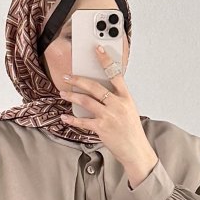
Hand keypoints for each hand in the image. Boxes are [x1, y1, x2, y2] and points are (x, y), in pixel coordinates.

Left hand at [59, 45, 158, 185]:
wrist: (136, 150)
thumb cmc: (132, 131)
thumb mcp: (129, 110)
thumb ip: (116, 99)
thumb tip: (98, 91)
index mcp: (126, 97)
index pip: (115, 73)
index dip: (106, 60)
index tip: (97, 49)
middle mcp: (117, 104)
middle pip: (95, 86)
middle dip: (78, 80)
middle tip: (68, 76)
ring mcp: (109, 116)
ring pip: (86, 101)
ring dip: (72, 96)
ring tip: (63, 92)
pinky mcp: (101, 128)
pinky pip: (82, 121)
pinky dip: (72, 119)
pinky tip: (65, 116)